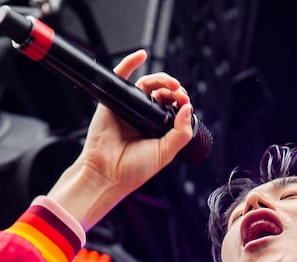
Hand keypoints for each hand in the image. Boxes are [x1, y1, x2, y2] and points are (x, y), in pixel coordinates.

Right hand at [46, 50, 194, 228]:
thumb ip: (180, 132)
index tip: (186, 102)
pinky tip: (142, 54)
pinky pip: (121, 77)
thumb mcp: (166, 152)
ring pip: (146, 85)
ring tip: (172, 84)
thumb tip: (188, 108)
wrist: (108, 173)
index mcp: (157, 129)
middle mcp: (143, 117)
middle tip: (179, 93)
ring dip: (161, 79)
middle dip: (173, 90)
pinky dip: (130, 62)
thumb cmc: (134, 169)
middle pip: (161, 94)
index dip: (181, 102)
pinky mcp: (112, 101)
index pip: (173, 108)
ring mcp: (128, 108)